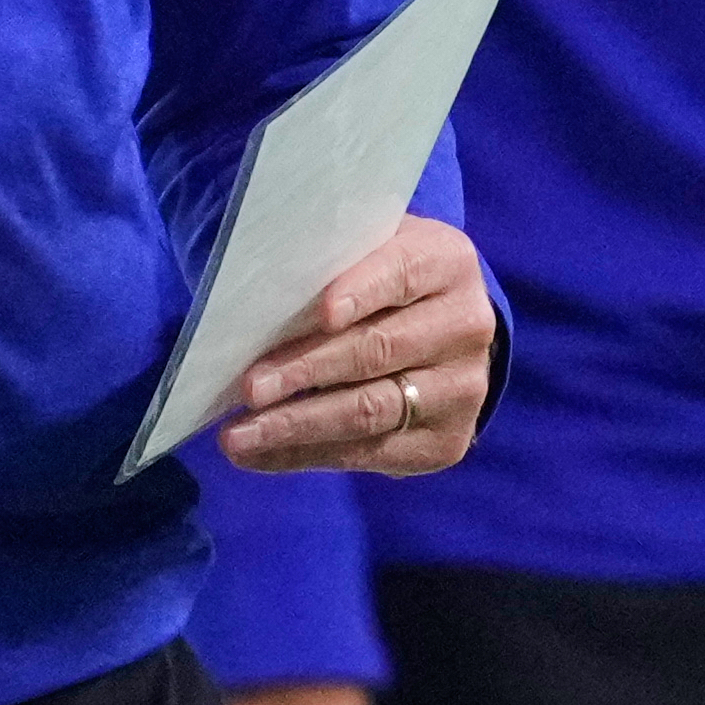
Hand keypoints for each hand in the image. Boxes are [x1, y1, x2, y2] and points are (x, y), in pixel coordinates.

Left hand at [216, 214, 495, 476]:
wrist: (443, 328)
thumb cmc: (381, 278)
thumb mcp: (367, 249)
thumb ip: (329, 263)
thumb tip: (257, 303)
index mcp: (447, 263)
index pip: (400, 274)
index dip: (361, 292)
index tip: (322, 314)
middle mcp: (465, 326)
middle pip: (378, 350)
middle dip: (306, 370)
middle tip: (248, 387)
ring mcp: (463, 390)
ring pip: (371, 411)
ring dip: (297, 425)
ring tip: (238, 436)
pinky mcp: (446, 441)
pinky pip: (368, 453)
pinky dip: (305, 455)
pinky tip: (259, 454)